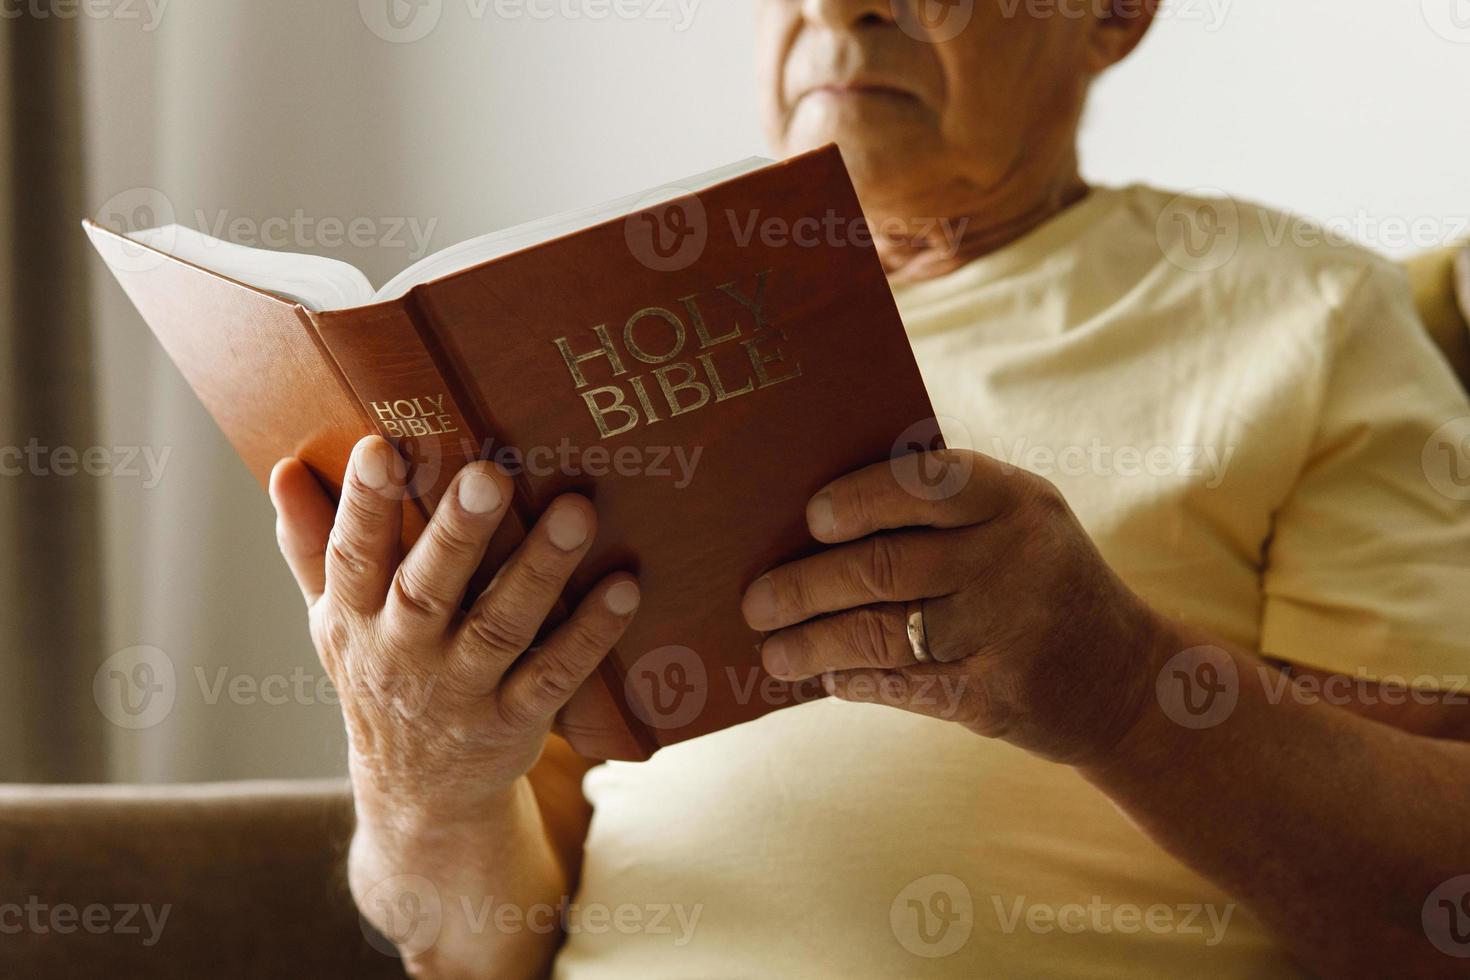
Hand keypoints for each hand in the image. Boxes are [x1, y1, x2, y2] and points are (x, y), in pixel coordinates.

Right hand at [269, 435, 640, 821]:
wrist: (416, 793)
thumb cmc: (378, 673)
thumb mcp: (332, 618)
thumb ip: (312, 544)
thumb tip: (281, 468)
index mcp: (354, 618)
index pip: (352, 557)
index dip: (363, 505)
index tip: (379, 447)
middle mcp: (404, 654)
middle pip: (428, 589)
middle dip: (457, 533)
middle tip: (488, 474)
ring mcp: (462, 691)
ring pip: (501, 627)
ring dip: (540, 570)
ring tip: (576, 513)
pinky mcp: (514, 720)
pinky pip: (555, 675)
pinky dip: (591, 635)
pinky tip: (623, 588)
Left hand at [741, 449, 1171, 765]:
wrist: (1126, 679)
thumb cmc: (1040, 582)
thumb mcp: (1017, 524)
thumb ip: (942, 510)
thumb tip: (815, 519)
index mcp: (1014, 500)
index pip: (924, 483)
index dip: (858, 499)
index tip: (809, 518)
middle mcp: (1013, 559)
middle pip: (883, 566)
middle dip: (804, 586)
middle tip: (755, 600)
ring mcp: (1006, 631)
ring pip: (880, 633)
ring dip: (811, 643)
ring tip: (773, 650)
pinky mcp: (993, 696)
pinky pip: (901, 685)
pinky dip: (852, 680)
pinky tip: (825, 676)